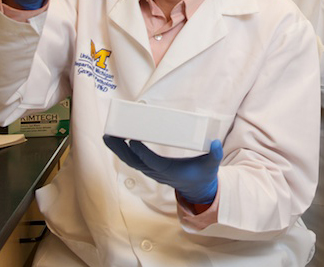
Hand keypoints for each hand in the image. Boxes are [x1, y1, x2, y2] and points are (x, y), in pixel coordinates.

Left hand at [103, 135, 221, 204]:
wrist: (197, 189)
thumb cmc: (202, 174)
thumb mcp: (211, 166)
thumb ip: (215, 155)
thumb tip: (216, 143)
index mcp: (169, 171)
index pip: (152, 161)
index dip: (142, 152)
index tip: (132, 140)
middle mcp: (157, 172)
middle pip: (134, 161)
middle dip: (120, 149)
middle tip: (109, 134)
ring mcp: (151, 171)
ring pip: (130, 160)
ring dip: (118, 149)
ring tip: (106, 135)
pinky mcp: (150, 168)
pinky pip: (133, 159)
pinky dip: (122, 150)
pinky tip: (115, 139)